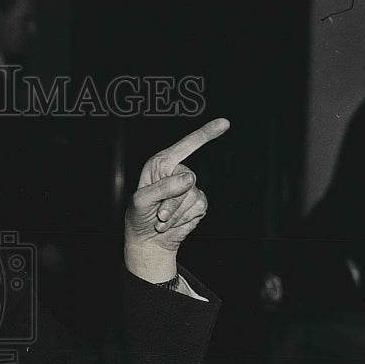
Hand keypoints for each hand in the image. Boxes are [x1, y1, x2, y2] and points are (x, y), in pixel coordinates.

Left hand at [123, 118, 228, 282]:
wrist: (148, 240)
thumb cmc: (139, 216)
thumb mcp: (141, 201)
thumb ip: (163, 188)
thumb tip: (190, 178)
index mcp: (161, 163)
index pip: (186, 146)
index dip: (206, 134)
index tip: (225, 123)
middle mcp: (178, 171)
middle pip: (188, 179)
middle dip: (171, 201)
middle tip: (157, 214)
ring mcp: (190, 187)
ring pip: (191, 196)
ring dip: (174, 213)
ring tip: (162, 219)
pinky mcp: (198, 202)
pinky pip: (198, 207)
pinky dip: (183, 218)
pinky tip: (172, 222)